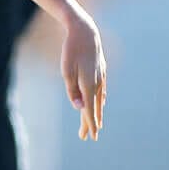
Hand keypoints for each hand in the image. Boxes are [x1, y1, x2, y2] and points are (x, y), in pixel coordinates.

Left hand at [62, 11, 106, 140]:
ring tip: (96, 125)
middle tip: (89, 137)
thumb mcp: (66, 71)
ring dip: (97, 113)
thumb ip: (72, 91)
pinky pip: (101, 90)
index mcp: (88, 84)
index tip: (91, 136)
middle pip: (94, 107)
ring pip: (99, 100)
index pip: (89, 109)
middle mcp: (97, 83)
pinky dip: (100, 100)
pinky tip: (101, 104)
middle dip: (91, 123)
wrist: (85, 32)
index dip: (90, 123)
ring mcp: (101, 77)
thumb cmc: (72, 51)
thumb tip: (79, 107)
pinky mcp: (101, 71)